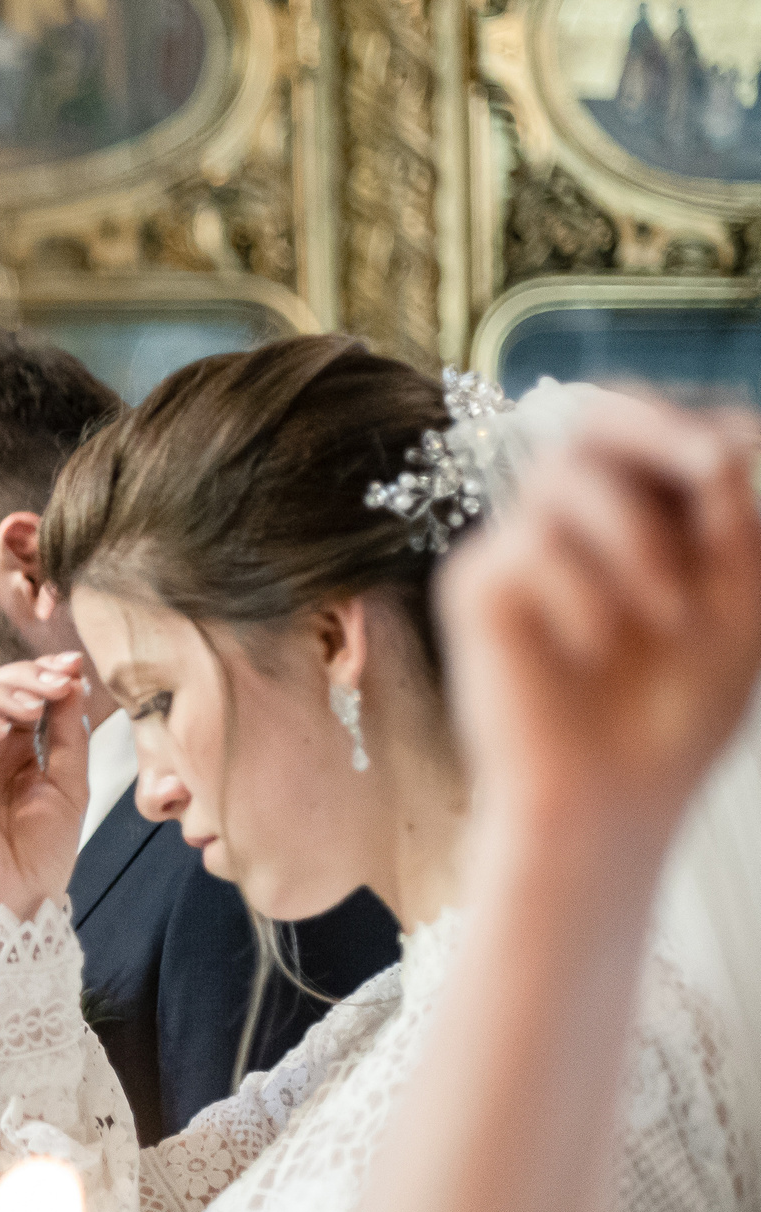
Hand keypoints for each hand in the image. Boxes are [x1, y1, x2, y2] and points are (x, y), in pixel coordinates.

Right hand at [0, 653, 89, 923]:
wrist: (20, 900)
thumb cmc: (44, 851)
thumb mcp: (70, 784)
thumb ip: (68, 733)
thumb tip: (72, 679)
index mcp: (13, 745)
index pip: (18, 690)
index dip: (41, 671)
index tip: (72, 664)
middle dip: (23, 676)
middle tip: (55, 684)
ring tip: (32, 709)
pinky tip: (0, 733)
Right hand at [440, 398, 760, 849]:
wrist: (613, 795)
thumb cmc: (679, 707)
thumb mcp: (739, 603)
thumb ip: (734, 522)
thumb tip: (723, 446)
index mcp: (641, 513)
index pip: (652, 427)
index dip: (696, 424)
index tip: (748, 457)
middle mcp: (574, 519)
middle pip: (593, 417)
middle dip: (659, 428)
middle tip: (718, 468)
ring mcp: (521, 547)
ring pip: (564, 471)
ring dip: (637, 535)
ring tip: (667, 613)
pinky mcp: (478, 586)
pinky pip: (530, 545)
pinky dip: (584, 595)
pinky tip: (594, 650)